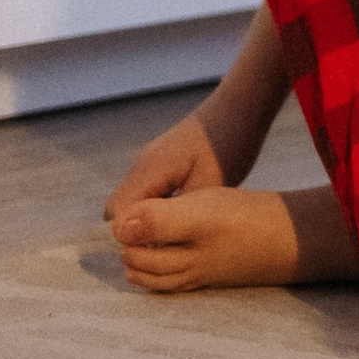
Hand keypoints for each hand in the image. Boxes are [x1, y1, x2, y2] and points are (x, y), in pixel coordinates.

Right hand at [105, 111, 227, 237]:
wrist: (239, 108)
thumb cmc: (229, 146)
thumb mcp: (209, 186)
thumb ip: (179, 215)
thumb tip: (159, 243)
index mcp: (149, 171)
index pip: (120, 217)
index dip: (135, 239)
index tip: (162, 250)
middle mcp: (141, 166)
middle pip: (119, 211)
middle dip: (138, 232)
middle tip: (170, 243)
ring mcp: (148, 162)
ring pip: (132, 201)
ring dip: (147, 219)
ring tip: (178, 231)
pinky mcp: (159, 162)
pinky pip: (146, 191)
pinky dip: (156, 207)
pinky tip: (182, 214)